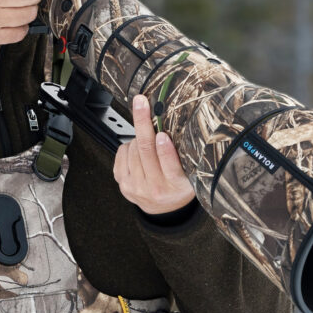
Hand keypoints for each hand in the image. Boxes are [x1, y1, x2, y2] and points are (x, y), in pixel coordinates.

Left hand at [113, 95, 195, 214]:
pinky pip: (121, 153)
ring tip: (148, 141)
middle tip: (141, 104)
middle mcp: (155, 188)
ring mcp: (136, 187)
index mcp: (176, 186)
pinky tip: (137, 150)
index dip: (165, 150)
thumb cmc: (179, 185)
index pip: (170, 166)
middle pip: (145, 151)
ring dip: (138, 137)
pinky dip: (128, 145)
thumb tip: (171, 124)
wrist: (164, 209)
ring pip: (132, 149)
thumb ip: (183, 154)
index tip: (162, 135)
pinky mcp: (122, 183)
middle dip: (143, 123)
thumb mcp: (190, 173)